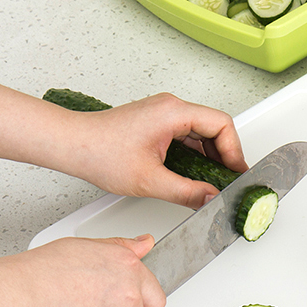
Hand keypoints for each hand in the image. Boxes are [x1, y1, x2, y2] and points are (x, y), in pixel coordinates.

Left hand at [62, 93, 248, 208]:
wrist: (70, 144)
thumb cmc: (98, 152)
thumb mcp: (149, 181)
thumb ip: (187, 192)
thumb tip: (210, 199)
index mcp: (173, 113)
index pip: (221, 124)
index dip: (234, 150)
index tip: (236, 172)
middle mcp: (170, 108)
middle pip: (214, 127)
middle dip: (225, 154)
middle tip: (229, 178)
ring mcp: (163, 113)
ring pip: (201, 131)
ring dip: (210, 155)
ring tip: (213, 179)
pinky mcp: (156, 122)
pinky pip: (187, 134)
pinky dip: (195, 153)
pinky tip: (194, 172)